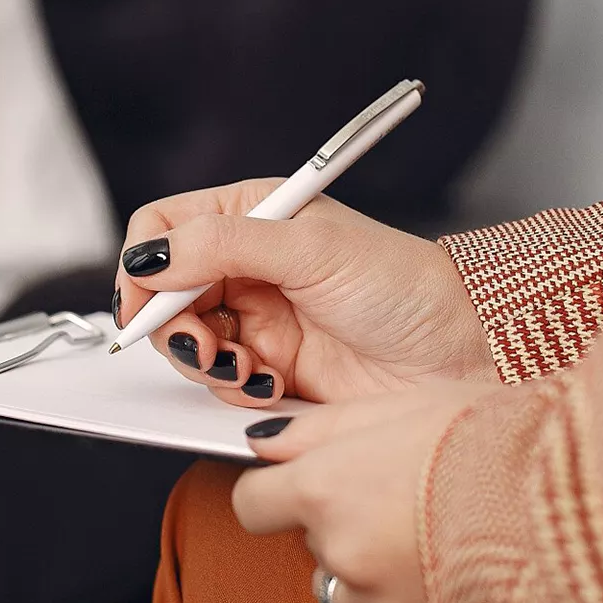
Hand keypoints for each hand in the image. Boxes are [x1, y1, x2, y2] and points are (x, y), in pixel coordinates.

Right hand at [114, 180, 494, 407]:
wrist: (459, 354)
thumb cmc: (403, 286)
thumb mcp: (309, 249)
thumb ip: (222, 246)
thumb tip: (148, 258)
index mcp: (250, 214)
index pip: (162, 228)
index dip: (143, 264)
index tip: (145, 302)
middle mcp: (245, 264)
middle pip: (162, 293)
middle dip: (175, 326)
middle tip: (206, 347)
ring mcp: (255, 318)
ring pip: (185, 342)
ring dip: (207, 362)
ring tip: (249, 370)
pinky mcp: (268, 368)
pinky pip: (218, 382)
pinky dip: (234, 388)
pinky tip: (271, 385)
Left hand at [232, 381, 496, 602]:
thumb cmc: (518, 444)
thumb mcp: (412, 405)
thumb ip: (324, 427)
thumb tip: (264, 442)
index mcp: (331, 492)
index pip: (254, 504)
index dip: (280, 494)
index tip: (306, 490)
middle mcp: (347, 561)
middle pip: (320, 550)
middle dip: (354, 531)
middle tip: (424, 505)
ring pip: (363, 599)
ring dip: (392, 581)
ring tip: (462, 548)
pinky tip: (480, 587)